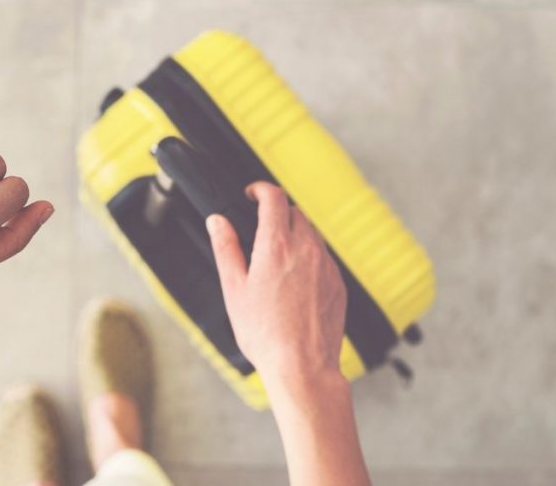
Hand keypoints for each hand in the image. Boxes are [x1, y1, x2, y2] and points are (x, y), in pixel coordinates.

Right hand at [206, 181, 346, 381]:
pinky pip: (324, 257)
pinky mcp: (338, 283)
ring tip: (276, 260)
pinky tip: (294, 282)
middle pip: (294, 212)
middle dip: (276, 213)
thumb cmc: (266, 334)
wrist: (302, 365)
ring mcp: (326, 266)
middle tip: (260, 229)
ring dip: (294, 234)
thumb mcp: (234, 289)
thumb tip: (217, 222)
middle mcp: (306, 250)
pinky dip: (309, 258)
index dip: (260, 189)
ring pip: (311, 234)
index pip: (273, 198)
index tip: (252, 194)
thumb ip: (226, 248)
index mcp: (276, 246)